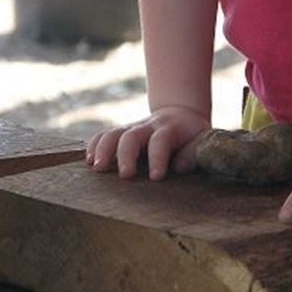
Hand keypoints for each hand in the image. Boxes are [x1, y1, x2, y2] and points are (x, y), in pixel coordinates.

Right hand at [86, 106, 209, 179]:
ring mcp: (131, 128)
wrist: (181, 114)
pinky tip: (89, 161)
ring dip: (102, 150)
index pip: (161, 141)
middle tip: (124, 176)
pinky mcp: (121, 133)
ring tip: (97, 168)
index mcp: (170, 129)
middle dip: (125, 156)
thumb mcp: (202, 141)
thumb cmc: (193, 136)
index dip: (158, 158)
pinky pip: (103, 135)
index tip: (156, 177)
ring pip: (112, 133)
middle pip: (131, 136)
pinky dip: (94, 146)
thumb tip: (177, 167)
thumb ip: (193, 153)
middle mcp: (147, 126)